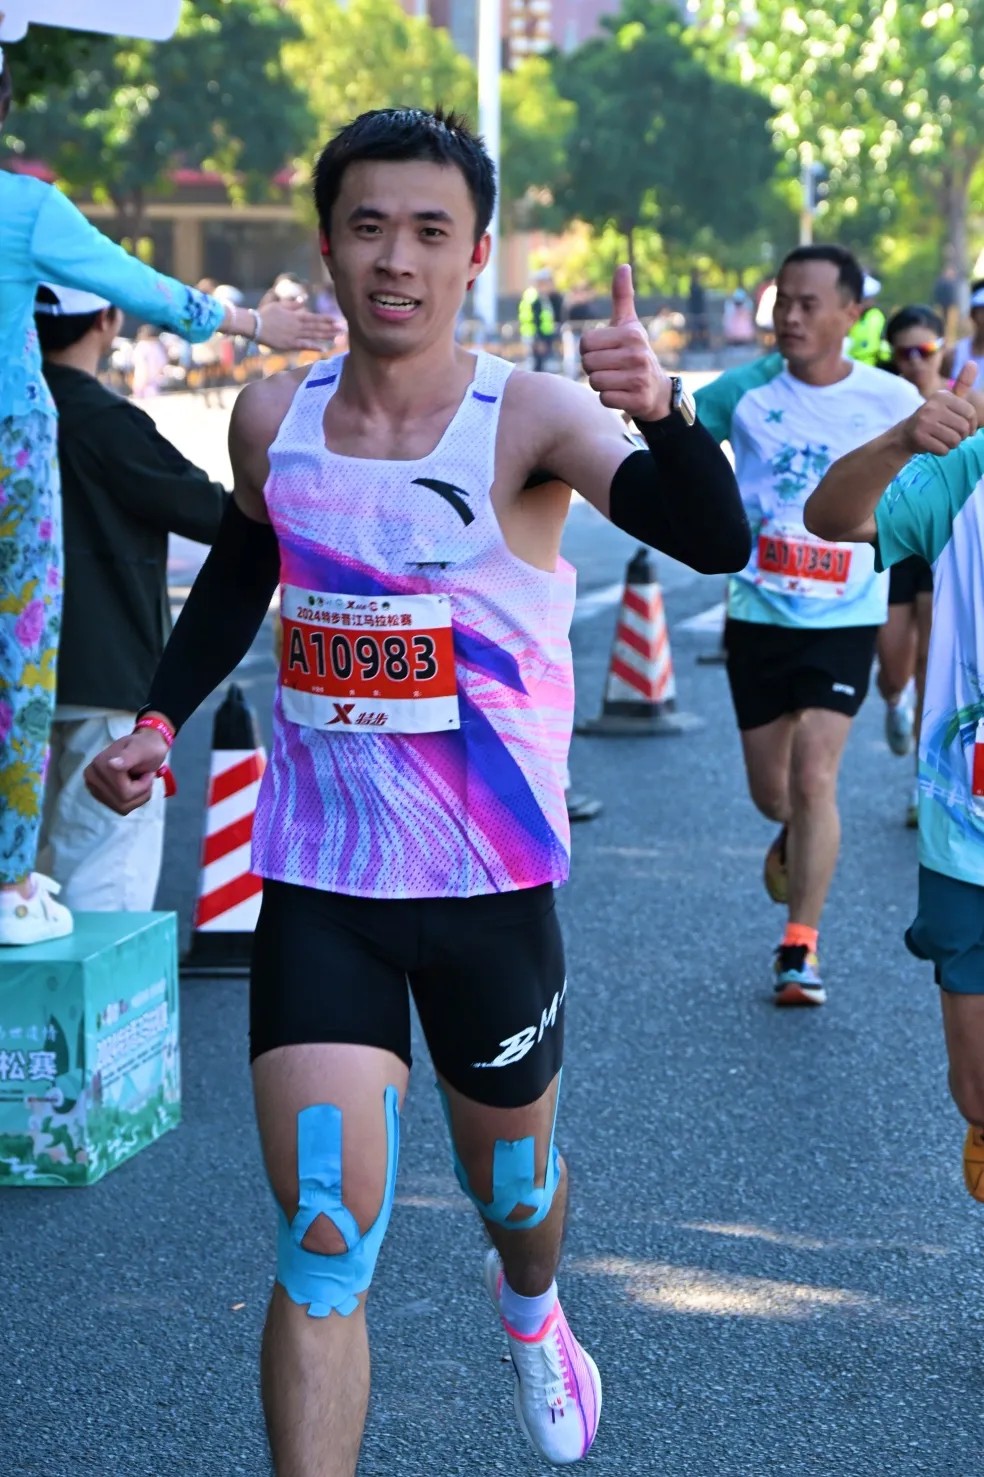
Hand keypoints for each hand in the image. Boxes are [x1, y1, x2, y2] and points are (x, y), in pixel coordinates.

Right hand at [84, 729, 168, 815]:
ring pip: (122, 807)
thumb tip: (111, 765)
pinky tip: (134, 786)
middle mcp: (92, 778)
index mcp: (99, 764)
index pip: (124, 791)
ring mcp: (94, 789)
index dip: (143, 784)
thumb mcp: (141, 749)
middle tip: (145, 775)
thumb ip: (128, 757)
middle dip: (141, 790)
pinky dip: (135, 800)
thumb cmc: (146, 747)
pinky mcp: (101, 798)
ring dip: (139, 796)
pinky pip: (121, 809)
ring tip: (140, 779)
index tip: (146, 770)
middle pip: (123, 801)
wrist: (146, 748)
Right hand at [252, 300, 339, 352]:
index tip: (338, 319)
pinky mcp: (288, 344)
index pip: (315, 317)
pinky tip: (323, 348)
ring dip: (326, 336)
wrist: (253, 324)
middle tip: (344, 329)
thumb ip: (293, 305)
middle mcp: (297, 325)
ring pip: (313, 336)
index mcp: (296, 315)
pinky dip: (313, 347)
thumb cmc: (265, 313)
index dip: (327, 319)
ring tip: (338, 337)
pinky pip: (303, 346)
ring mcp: (294, 335)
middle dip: (331, 328)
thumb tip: (303, 301)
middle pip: (317, 327)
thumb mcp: (280, 305)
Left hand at [580, 264, 672, 420]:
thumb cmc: (635, 353)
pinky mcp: (638, 400)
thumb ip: (623, 297)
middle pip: (588, 363)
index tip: (605, 352)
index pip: (586, 343)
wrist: (657, 390)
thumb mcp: (630, 324)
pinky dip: (609, 398)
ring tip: (617, 380)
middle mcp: (637, 355)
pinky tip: (622, 393)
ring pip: (595, 382)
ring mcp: (639, 379)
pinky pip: (604, 399)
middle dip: (594, 368)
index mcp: (631, 334)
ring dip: (601, 384)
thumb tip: (623, 266)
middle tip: (611, 368)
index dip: (589, 350)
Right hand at [903, 360, 978, 455]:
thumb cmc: (933, 417)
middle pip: (963, 428)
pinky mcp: (919, 437)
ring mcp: (924, 422)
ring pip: (954, 440)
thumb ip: (962, 384)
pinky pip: (943, 450)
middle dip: (961, 436)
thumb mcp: (947, 400)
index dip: (972, 425)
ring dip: (952, 444)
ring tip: (943, 440)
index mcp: (942, 396)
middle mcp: (932, 406)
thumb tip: (973, 363)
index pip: (970, 413)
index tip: (966, 429)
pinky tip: (934, 445)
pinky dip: (942, 451)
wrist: (906, 433)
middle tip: (952, 435)